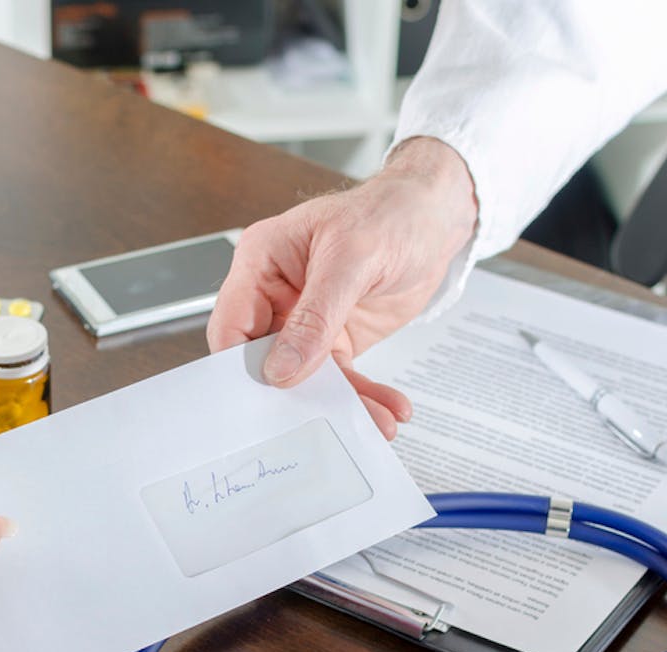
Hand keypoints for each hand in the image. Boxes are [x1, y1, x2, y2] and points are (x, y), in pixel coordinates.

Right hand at [208, 137, 477, 438]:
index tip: (268, 396)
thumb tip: (282, 366)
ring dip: (339, 402)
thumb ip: (316, 316)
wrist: (434, 218)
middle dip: (294, 395)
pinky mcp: (334, 338)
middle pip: (264, 361)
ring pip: (306, 377)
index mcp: (261, 262)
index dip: (242, 366)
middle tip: (316, 422)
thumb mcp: (352, 259)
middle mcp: (275, 295)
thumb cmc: (391, 214)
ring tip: (374, 421)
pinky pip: (339, 377)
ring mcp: (304, 320)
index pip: (232, 326)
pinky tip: (386, 408)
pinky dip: (362, 396)